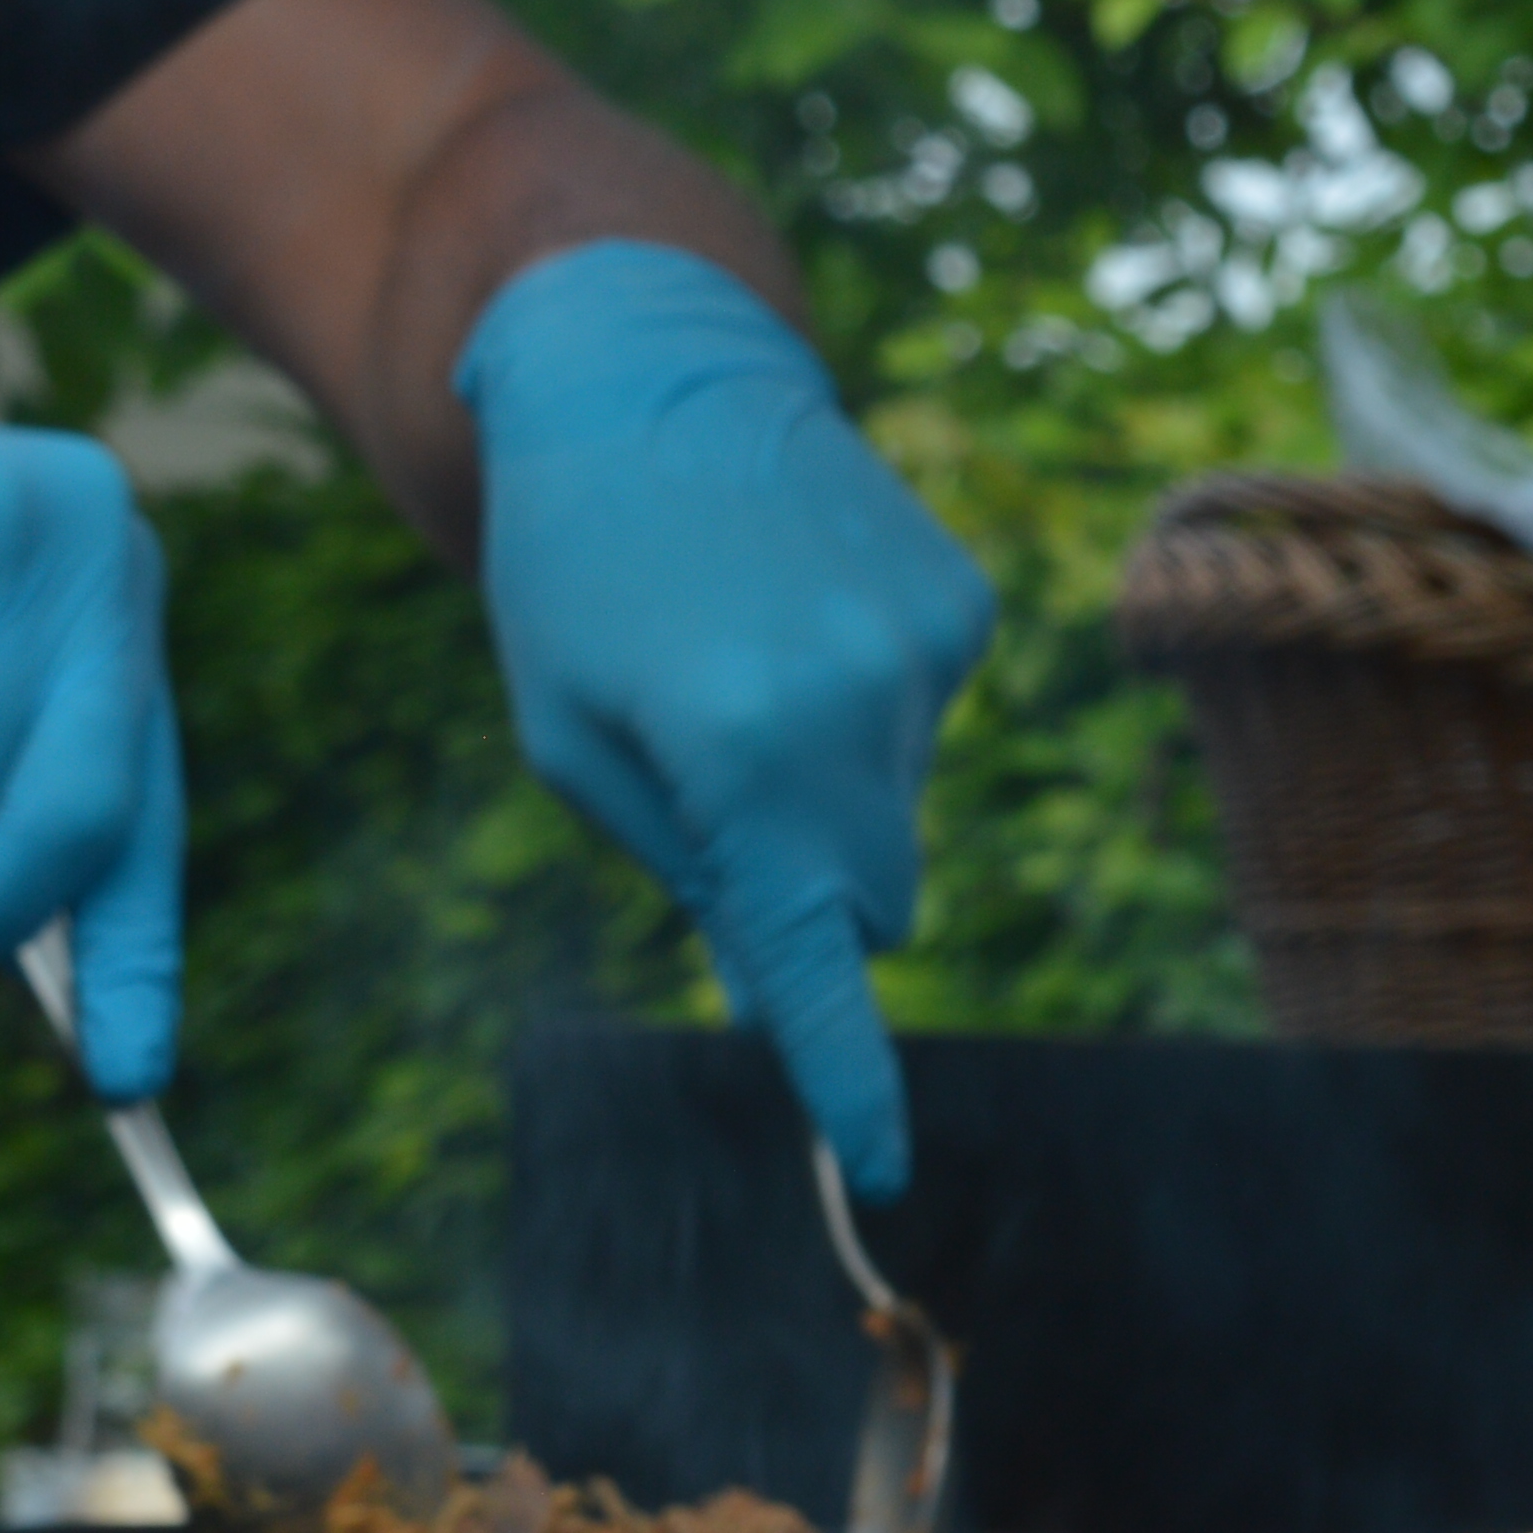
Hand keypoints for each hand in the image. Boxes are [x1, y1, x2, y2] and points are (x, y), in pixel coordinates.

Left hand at [457, 244, 997, 1193]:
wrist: (639, 365)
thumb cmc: (570, 570)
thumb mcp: (577, 738)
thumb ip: (689, 864)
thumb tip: (790, 968)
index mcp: (739, 753)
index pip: (816, 958)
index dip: (846, 1075)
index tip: (880, 1167)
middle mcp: (854, 707)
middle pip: (873, 899)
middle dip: (812, 885)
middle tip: (717, 780)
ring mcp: (926, 651)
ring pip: (898, 810)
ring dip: (830, 778)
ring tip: (744, 655)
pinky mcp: (962, 604)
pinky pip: (921, 721)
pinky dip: (866, 701)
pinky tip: (798, 610)